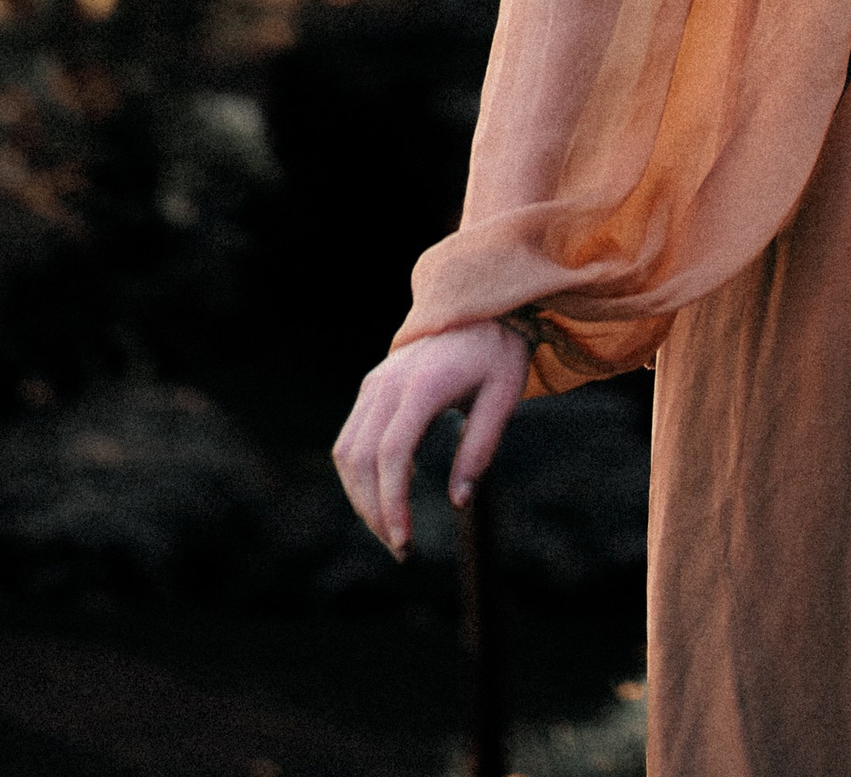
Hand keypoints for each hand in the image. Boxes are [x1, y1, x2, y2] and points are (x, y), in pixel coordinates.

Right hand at [332, 318, 530, 554]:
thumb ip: (479, 449)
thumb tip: (459, 503)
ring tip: (391, 529)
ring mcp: (375, 382)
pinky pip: (352, 437)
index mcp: (423, 386)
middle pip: (361, 458)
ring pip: (347, 450)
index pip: (392, 454)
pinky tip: (392, 492)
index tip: (404, 542)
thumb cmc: (497, 351)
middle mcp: (388, 383)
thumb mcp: (503, 398)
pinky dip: (361, 473)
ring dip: (361, 496)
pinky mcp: (372, 386)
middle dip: (374, 511)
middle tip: (401, 548)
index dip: (392, 503)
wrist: (479, 302)